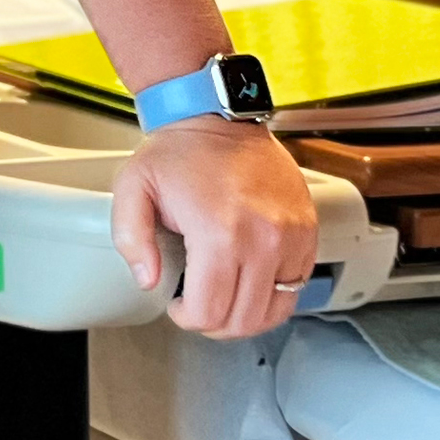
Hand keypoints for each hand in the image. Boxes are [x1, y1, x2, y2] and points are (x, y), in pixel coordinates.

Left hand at [111, 116, 317, 338]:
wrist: (220, 116)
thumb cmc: (179, 152)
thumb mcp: (133, 189)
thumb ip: (131, 241)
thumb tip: (149, 281)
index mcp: (218, 232)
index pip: (209, 312)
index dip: (187, 319)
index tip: (179, 305)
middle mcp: (262, 238)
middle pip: (243, 320)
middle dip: (214, 323)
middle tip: (199, 307)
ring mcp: (291, 236)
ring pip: (275, 310)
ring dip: (246, 316)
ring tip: (225, 298)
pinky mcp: (307, 231)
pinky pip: (297, 285)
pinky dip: (274, 293)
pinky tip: (250, 279)